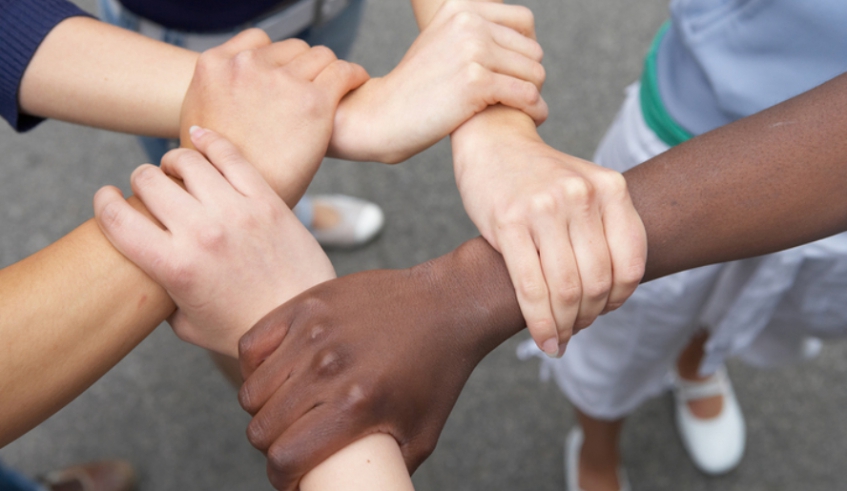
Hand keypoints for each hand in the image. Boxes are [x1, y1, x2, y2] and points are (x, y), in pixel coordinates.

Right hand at [93, 129, 335, 356]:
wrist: (303, 320)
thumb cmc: (245, 329)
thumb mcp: (187, 325)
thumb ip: (161, 296)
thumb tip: (146, 275)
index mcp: (174, 267)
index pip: (117, 219)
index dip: (104, 203)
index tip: (107, 199)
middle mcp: (201, 233)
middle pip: (148, 182)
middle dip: (140, 182)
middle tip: (149, 190)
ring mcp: (236, 212)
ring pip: (186, 161)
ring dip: (172, 162)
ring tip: (175, 170)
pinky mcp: (266, 200)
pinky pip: (230, 155)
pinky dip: (208, 141)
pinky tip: (199, 138)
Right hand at [180, 29, 368, 204]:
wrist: (239, 203)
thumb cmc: (219, 176)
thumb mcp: (199, 126)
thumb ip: (216, 98)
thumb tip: (231, 95)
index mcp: (213, 66)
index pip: (259, 41)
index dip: (277, 60)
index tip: (290, 76)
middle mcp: (246, 66)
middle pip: (292, 49)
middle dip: (304, 67)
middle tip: (315, 89)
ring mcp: (280, 81)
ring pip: (320, 56)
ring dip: (328, 71)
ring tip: (338, 87)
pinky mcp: (313, 101)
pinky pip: (343, 72)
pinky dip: (354, 75)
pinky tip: (356, 84)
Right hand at [237, 238, 524, 490]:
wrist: (447, 305)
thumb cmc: (437, 373)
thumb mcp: (421, 435)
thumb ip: (389, 470)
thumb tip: (361, 489)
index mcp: (357, 405)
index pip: (285, 458)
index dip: (282, 477)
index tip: (291, 476)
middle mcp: (329, 368)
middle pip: (262, 428)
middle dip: (272, 446)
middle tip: (291, 441)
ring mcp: (314, 333)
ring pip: (251, 391)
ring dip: (262, 409)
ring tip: (284, 409)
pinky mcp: (307, 304)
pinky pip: (252, 345)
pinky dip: (255, 366)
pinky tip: (274, 373)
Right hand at [329, 0, 546, 163]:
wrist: (384, 116)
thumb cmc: (418, 88)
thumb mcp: (443, 42)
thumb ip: (475, 31)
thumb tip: (523, 32)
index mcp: (461, 8)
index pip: (523, 21)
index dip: (525, 51)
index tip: (514, 74)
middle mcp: (468, 22)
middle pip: (532, 49)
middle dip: (529, 76)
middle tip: (515, 98)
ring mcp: (472, 50)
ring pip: (534, 73)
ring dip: (533, 96)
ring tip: (522, 110)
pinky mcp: (476, 83)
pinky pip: (527, 94)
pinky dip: (534, 110)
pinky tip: (531, 118)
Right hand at [452, 107, 646, 356]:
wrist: (492, 140)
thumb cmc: (539, 176)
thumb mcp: (585, 189)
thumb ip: (604, 230)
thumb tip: (610, 296)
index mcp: (610, 188)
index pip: (630, 264)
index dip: (619, 300)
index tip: (603, 311)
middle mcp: (582, 195)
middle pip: (598, 282)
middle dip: (588, 317)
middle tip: (576, 328)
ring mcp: (545, 208)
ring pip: (567, 290)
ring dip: (566, 326)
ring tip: (560, 337)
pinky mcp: (509, 222)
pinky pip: (531, 288)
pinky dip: (540, 323)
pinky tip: (544, 339)